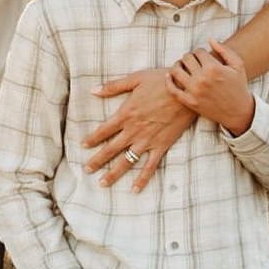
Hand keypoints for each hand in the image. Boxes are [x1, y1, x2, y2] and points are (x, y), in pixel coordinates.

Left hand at [84, 67, 194, 189]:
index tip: (82, 146)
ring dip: (113, 174)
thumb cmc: (161, 81)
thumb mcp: (135, 79)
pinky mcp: (161, 146)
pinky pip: (150, 166)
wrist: (186, 91)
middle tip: (86, 170)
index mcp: (126, 114)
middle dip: (97, 161)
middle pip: (111, 149)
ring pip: (126, 161)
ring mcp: (147, 141)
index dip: (92, 139)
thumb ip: (113, 86)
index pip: (103, 130)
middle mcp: (134, 130)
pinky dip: (142, 179)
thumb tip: (93, 90)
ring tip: (102, 183)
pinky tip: (135, 189)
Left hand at [167, 39, 254, 134]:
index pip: (198, 51)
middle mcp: (202, 79)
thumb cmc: (239, 86)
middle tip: (193, 61)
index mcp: (213, 68)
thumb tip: (210, 39)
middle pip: (186, 58)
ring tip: (182, 66)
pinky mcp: (190, 102)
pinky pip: (173, 89)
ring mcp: (194, 91)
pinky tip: (170, 75)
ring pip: (175, 70)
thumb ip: (224, 50)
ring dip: (178, 65)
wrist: (239, 112)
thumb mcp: (238, 65)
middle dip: (189, 57)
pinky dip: (168, 81)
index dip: (200, 51)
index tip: (203, 56)